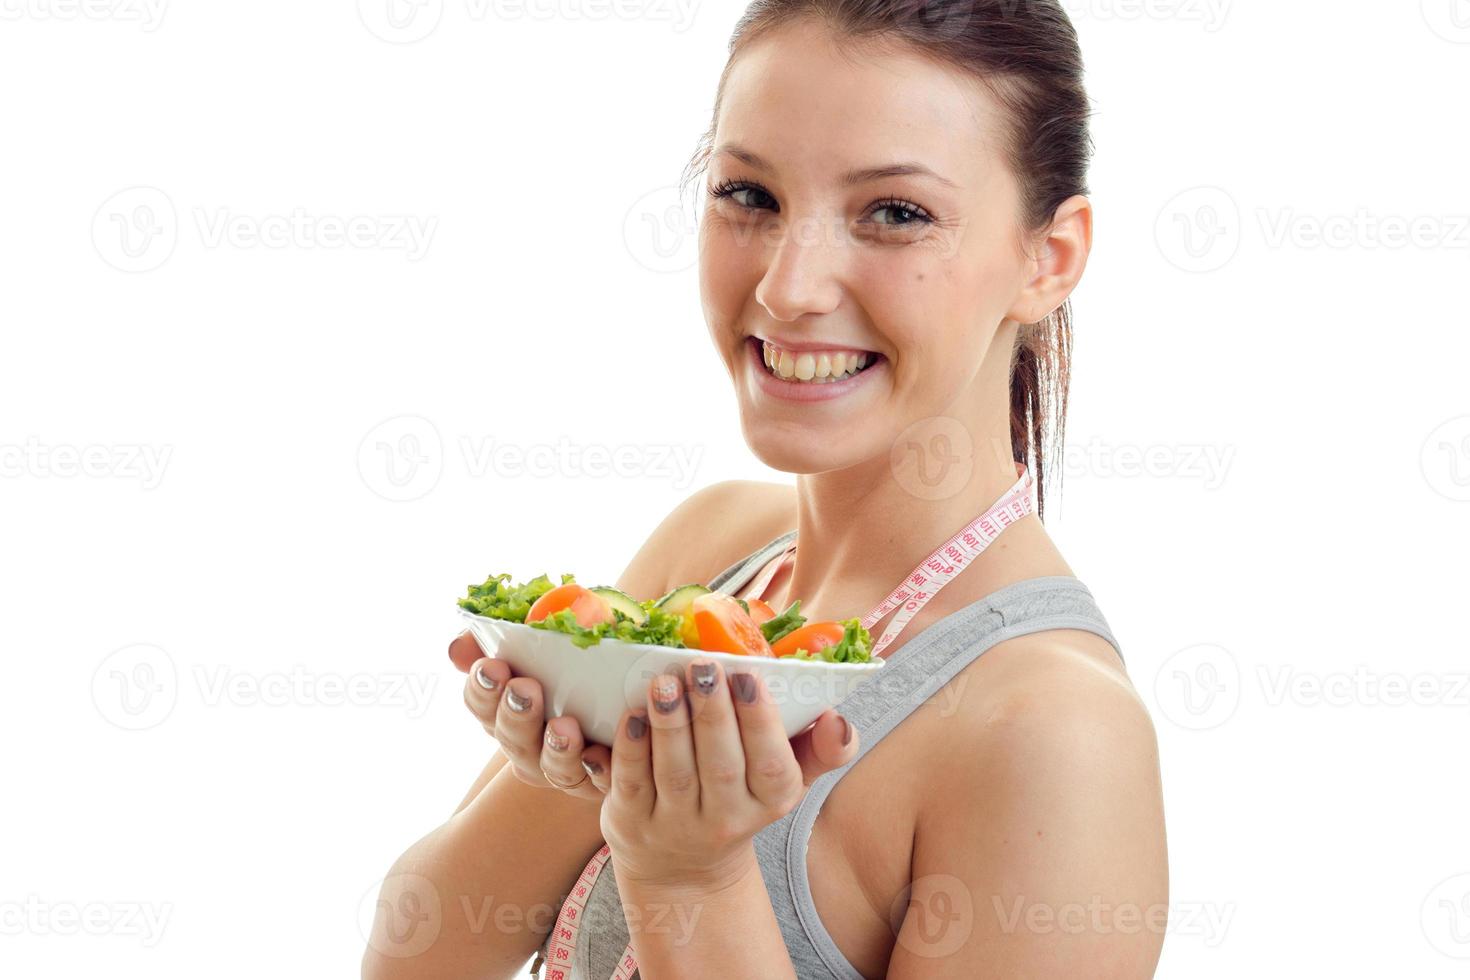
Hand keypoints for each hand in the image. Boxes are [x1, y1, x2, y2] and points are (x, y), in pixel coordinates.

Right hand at [449, 631, 613, 802]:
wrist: (635, 670)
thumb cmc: (580, 650)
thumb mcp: (545, 632)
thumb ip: (500, 634)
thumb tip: (456, 649)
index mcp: (507, 708)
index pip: (481, 704)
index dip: (482, 689)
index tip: (493, 666)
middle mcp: (531, 744)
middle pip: (512, 739)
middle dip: (516, 715)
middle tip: (526, 689)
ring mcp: (566, 766)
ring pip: (553, 768)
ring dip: (556, 748)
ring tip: (564, 726)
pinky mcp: (605, 778)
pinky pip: (599, 782)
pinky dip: (598, 770)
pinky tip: (600, 754)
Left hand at [591, 657, 858, 890]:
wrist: (684, 866)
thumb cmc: (741, 796)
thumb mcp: (788, 779)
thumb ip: (822, 749)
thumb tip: (838, 720)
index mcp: (772, 799)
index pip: (770, 764)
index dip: (759, 722)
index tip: (748, 677)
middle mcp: (726, 819)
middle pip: (721, 766)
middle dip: (713, 713)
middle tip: (703, 666)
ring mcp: (677, 825)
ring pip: (676, 773)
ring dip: (670, 724)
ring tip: (664, 682)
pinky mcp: (634, 823)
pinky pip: (633, 783)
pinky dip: (631, 748)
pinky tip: (633, 713)